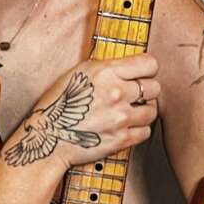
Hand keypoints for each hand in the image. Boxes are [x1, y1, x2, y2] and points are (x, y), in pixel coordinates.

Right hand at [4, 52, 160, 171]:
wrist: (48, 137)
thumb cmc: (58, 105)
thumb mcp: (78, 73)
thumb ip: (106, 68)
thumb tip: (129, 67)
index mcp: (105, 72)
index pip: (149, 64)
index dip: (147, 69)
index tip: (142, 74)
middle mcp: (116, 93)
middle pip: (155, 87)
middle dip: (147, 90)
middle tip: (136, 95)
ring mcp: (120, 117)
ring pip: (153, 110)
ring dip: (144, 111)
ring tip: (131, 111)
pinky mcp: (121, 139)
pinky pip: (146, 131)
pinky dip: (139, 129)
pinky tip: (126, 126)